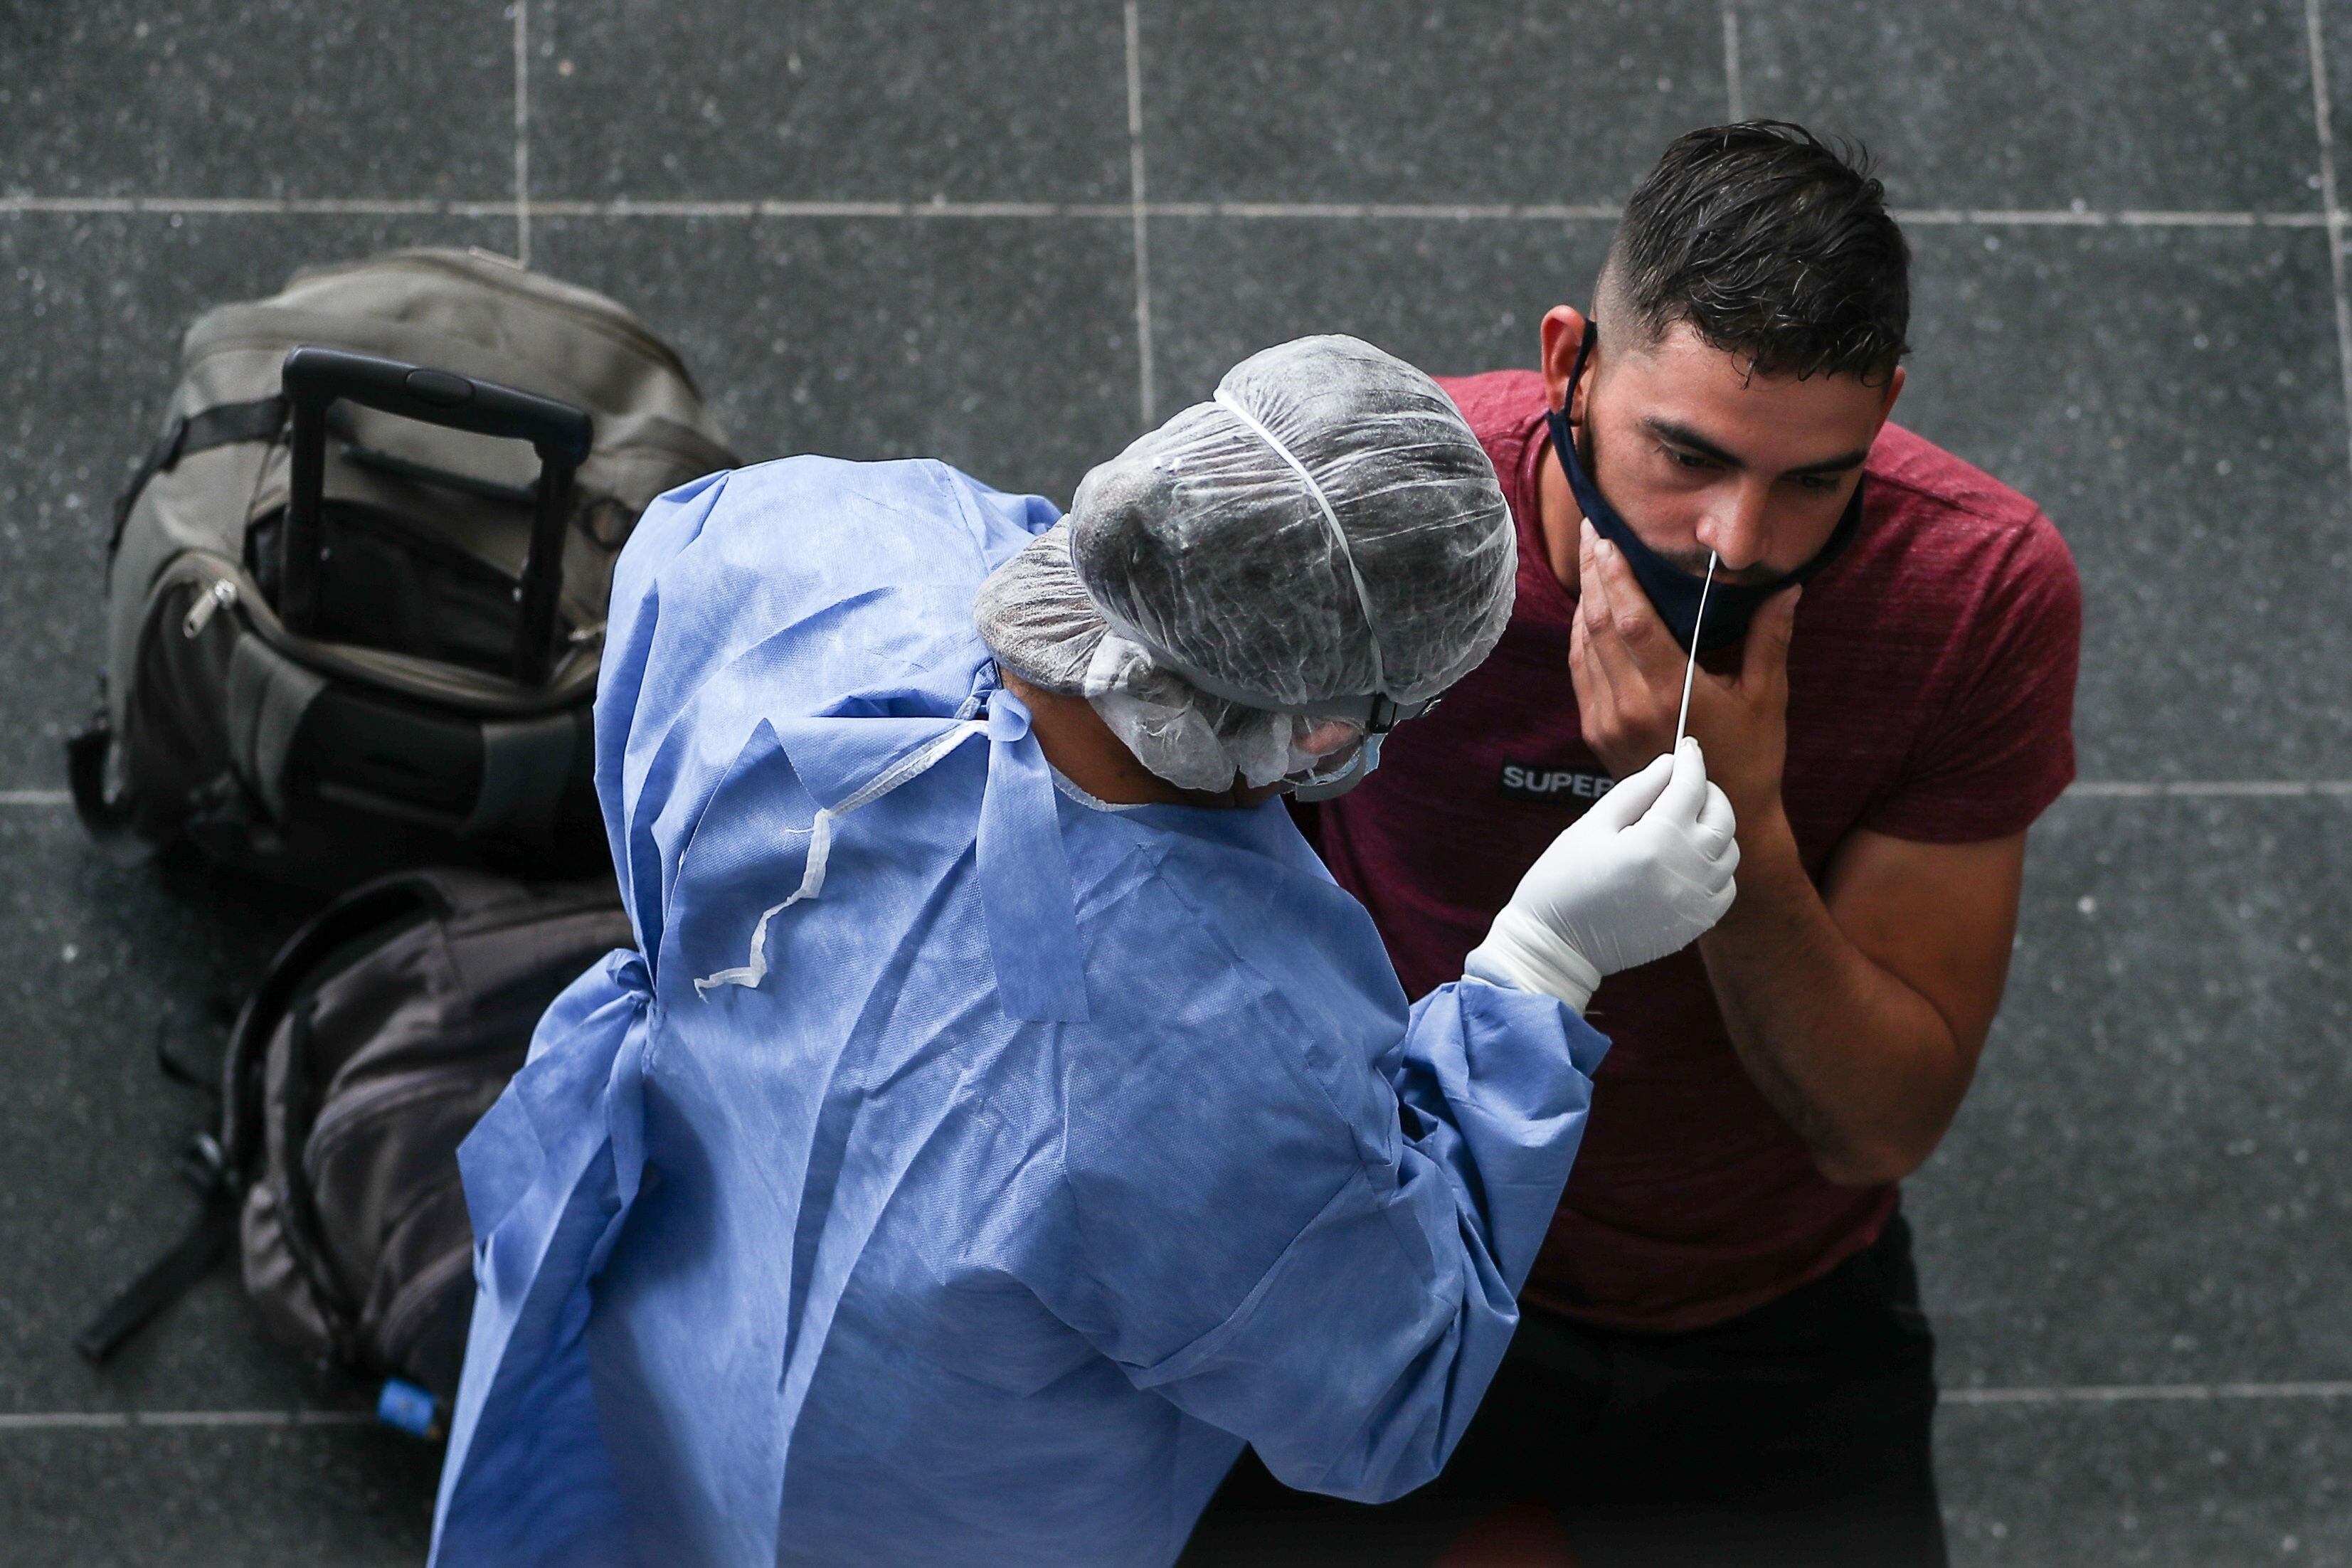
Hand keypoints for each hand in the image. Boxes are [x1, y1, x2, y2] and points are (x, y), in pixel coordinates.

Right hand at [1465, 739, 1740, 1009]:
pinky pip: (1727, 885)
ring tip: (1686, 821)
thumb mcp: (1591, 826)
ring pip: (1730, 850)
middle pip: (1722, 816)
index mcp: (1654, 841)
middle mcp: (1684, 871)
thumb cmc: (1562, 880)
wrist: (1558, 947)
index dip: (1690, 760)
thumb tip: (1670, 764)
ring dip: (1714, 828)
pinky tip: (1691, 858)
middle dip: (1709, 791)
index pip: (1690, 786)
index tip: (1687, 747)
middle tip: (1686, 783)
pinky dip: (1717, 865)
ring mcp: (1695, 901)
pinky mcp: (1696, 924)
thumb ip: (1635, 790)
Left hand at [1567, 517, 1797, 830]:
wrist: (1717, 822)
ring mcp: (1607, 722)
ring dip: (1584, 601)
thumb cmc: (1750, 759)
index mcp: (1671, 693)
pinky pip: (1580, 671)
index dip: (1615, 576)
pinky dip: (1582, 636)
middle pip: (1599, 625)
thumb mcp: (1766, 698)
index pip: (1631, 621)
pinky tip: (1590, 612)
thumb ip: (1769, 639)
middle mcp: (1630, 706)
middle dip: (1593, 574)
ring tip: (1590, 561)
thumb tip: (1788, 588)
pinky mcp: (1596, 733)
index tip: (1607, 539)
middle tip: (1591, 533)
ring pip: (1583, 647)